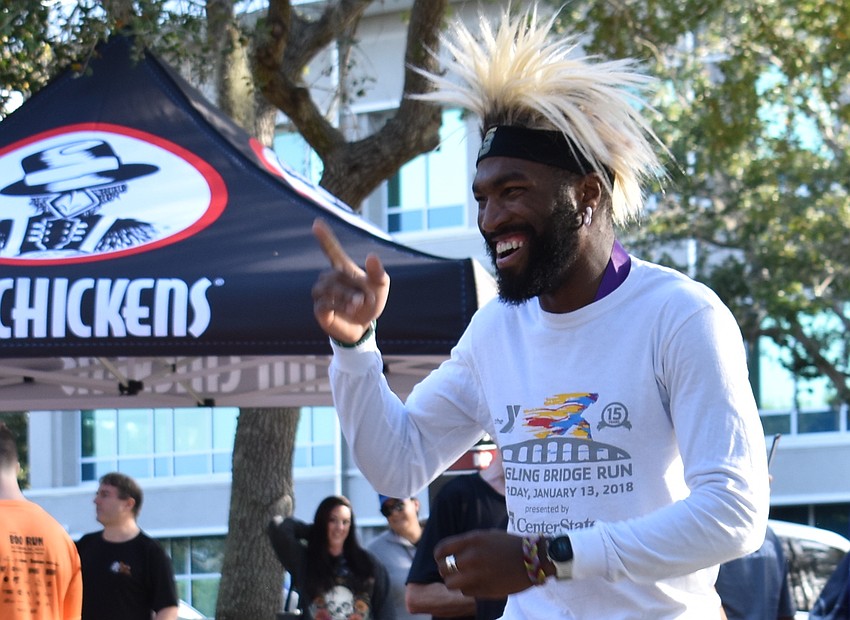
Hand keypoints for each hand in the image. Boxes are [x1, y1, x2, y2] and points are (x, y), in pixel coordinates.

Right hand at [311, 218, 389, 343]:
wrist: (363, 327)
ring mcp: (322, 294)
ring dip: (347, 296)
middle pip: (337, 275)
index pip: (332, 250)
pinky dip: (339, 306)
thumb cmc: (371, 302)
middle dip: (354, 287)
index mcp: (344, 269)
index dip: (325, 237)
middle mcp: (330, 278)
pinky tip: (349, 310)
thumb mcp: (380, 286)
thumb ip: (378, 272)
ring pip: (330, 288)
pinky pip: (325, 303)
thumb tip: (371, 255)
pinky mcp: (320, 309)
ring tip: (357, 305)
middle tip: (365, 299)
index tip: (317, 223)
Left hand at [435, 530, 534, 598]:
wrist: (533, 559)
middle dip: (445, 570)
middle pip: (443, 568)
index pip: (441, 550)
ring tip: (461, 579)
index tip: (441, 559)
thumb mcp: (486, 536)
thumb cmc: (510, 545)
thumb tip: (452, 554)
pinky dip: (467, 589)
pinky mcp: (485, 590)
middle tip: (451, 571)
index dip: (438, 556)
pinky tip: (476, 583)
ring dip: (454, 582)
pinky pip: (466, 592)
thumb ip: (468, 545)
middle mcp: (472, 557)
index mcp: (472, 541)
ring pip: (451, 584)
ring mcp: (478, 575)